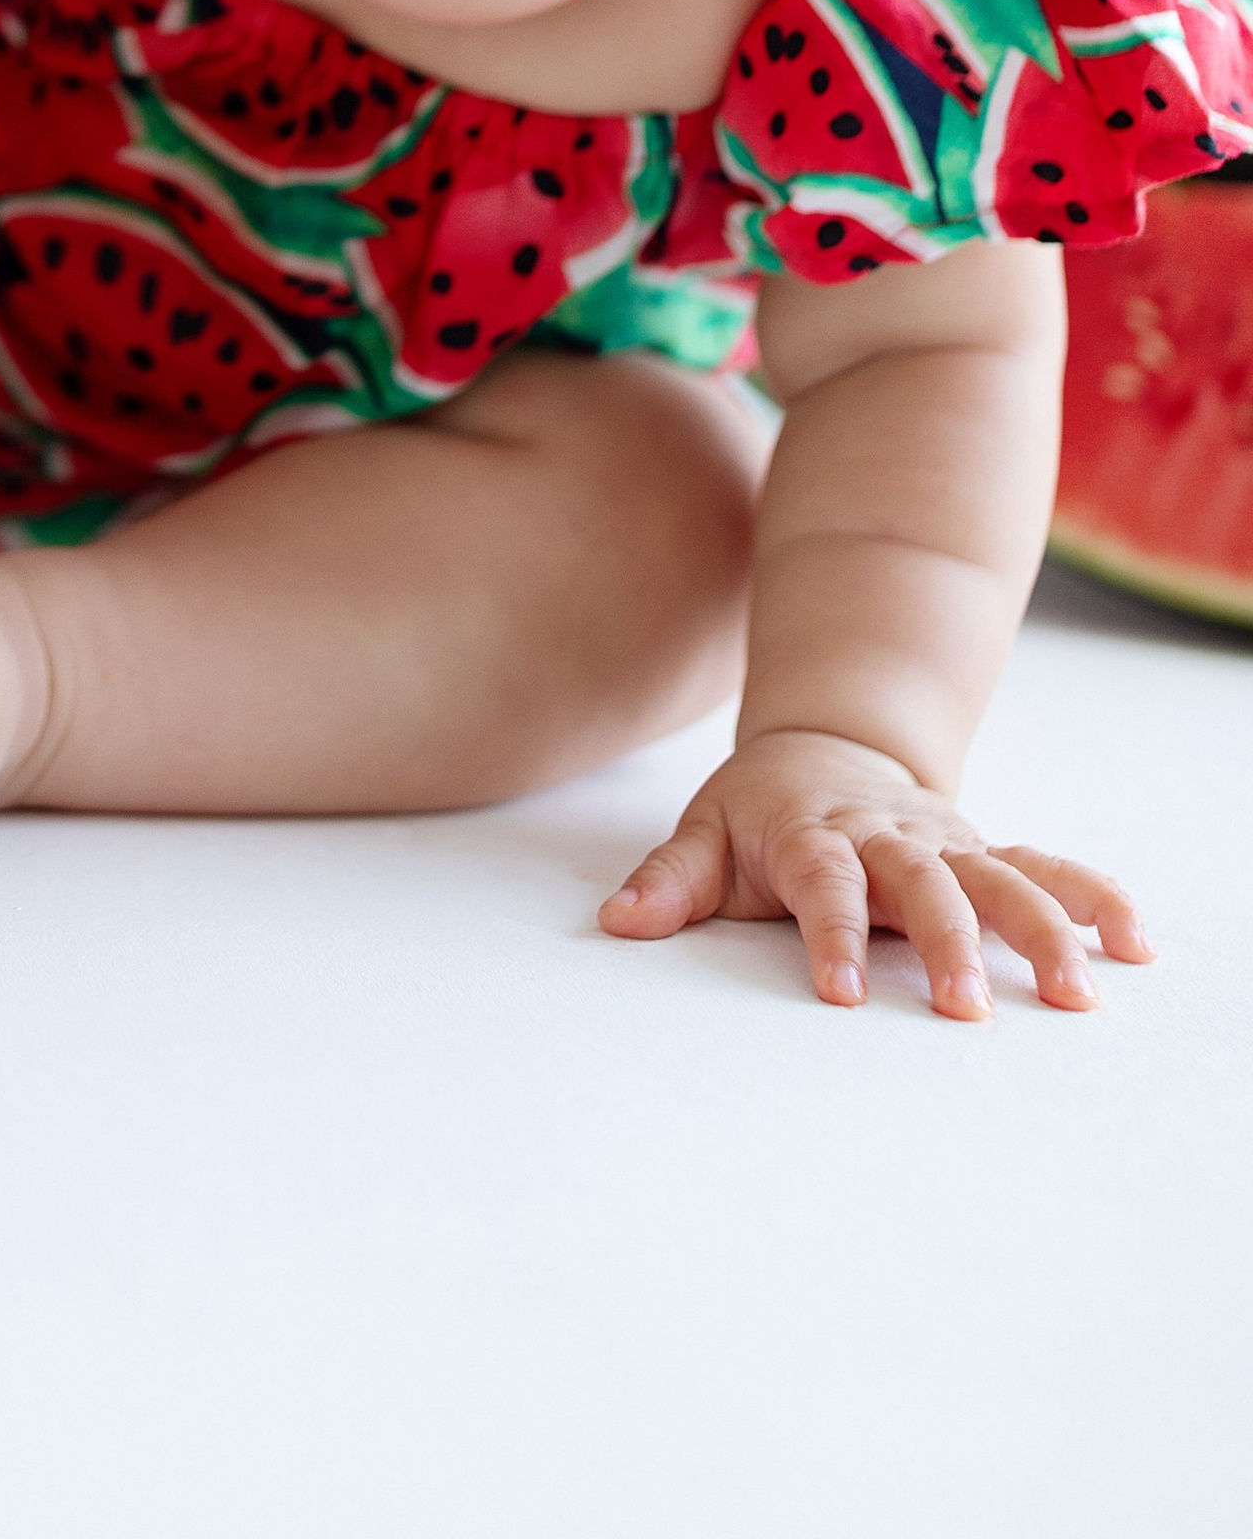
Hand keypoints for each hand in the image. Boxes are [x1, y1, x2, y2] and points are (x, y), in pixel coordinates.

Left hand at [599, 728, 1153, 1017]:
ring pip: (1000, 878)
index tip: (841, 994)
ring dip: (1040, 929)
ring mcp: (944, 843)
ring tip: (1078, 991)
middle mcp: (888, 837)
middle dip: (946, 943)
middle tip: (967, 1008)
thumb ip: (670, 880)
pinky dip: (1091, 899)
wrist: (828, 743)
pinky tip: (1133, 941)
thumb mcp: (706, 830)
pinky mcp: (984, 852)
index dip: (830, 934)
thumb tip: (618, 922)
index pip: (823, 883)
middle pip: (923, 885)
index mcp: (815, 834)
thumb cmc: (761, 808)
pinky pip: (1046, 871)